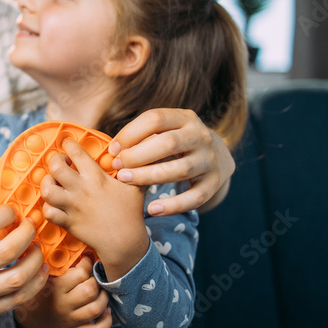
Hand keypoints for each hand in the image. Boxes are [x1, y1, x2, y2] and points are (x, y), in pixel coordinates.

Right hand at [0, 206, 48, 327]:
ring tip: (38, 248)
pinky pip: (17, 300)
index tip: (13, 211)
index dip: (6, 214)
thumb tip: (8, 214)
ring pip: (17, 279)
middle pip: (6, 252)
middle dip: (27, 234)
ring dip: (35, 260)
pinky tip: (38, 271)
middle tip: (31, 226)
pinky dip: (34, 284)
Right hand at [14, 256, 111, 327]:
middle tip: (93, 276)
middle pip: (90, 291)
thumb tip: (78, 239)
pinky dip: (106, 321)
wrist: (31, 315)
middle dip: (96, 280)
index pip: (80, 274)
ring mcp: (71, 320)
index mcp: (56, 288)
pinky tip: (106, 311)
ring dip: (103, 298)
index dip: (88, 263)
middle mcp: (64, 305)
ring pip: (96, 309)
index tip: (87, 258)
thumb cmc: (42, 288)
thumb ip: (58, 260)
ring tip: (100, 291)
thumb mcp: (44, 273)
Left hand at [41, 139, 147, 276]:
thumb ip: (131, 168)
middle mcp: (81, 189)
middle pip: (55, 167)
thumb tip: (129, 154)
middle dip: (54, 160)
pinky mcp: (68, 222)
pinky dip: (48, 207)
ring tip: (53, 182)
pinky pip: (49, 212)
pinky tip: (54, 204)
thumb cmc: (131, 213)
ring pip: (47, 189)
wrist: (125, 242)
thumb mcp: (136, 185)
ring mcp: (73, 206)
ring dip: (47, 183)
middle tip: (59, 162)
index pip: (75, 152)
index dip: (68, 144)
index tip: (68, 144)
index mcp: (96, 177)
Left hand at [109, 108, 233, 215]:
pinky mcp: (214, 183)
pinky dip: (174, 205)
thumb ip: (141, 137)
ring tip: (126, 180)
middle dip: (137, 156)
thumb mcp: (165, 131)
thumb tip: (111, 152)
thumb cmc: (177, 144)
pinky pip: (195, 197)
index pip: (155, 119)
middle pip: (168, 143)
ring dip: (149, 176)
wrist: (217, 156)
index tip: (113, 149)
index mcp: (186, 118)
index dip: (130, 133)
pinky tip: (153, 210)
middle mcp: (201, 136)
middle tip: (118, 167)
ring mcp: (209, 160)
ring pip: (180, 170)